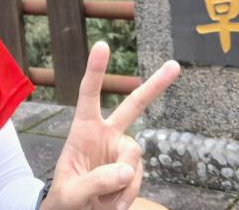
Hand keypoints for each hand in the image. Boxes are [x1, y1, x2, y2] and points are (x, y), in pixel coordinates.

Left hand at [41, 41, 180, 209]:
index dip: (96, 71)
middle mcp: (106, 135)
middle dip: (155, 86)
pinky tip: (114, 204)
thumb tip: (127, 171)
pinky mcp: (132, 170)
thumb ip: (94, 182)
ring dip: (122, 182)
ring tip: (103, 201)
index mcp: (84, 130)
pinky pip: (138, 177)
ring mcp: (121, 152)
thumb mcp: (70, 194)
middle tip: (174, 66)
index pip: (89, 95)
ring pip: (134, 156)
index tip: (103, 45)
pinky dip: (127, 194)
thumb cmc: (64, 201)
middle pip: (134, 106)